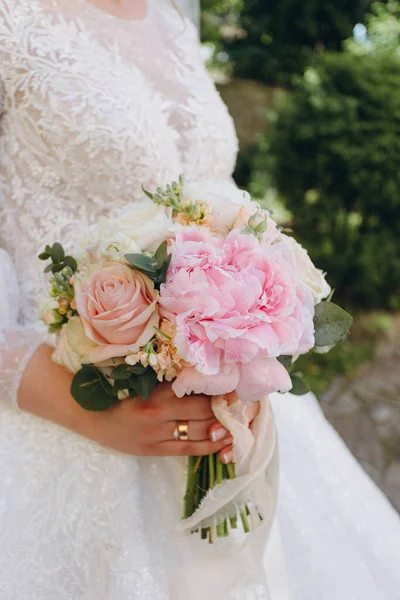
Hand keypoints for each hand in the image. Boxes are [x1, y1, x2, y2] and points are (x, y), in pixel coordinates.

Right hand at [85, 381, 233, 458]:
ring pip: (198, 433)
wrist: (91, 416)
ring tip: (238, 424)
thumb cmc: (119, 393)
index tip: (237, 388)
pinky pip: (188, 450)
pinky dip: (208, 446)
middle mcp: (159, 416)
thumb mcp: (145, 382)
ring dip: (221, 429)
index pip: (198, 395)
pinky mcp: (154, 451)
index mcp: (156, 395)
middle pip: (202, 414)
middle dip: (225, 410)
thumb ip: (171, 382)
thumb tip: (205, 378)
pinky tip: (222, 442)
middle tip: (242, 405)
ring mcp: (157, 436)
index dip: (221, 394)